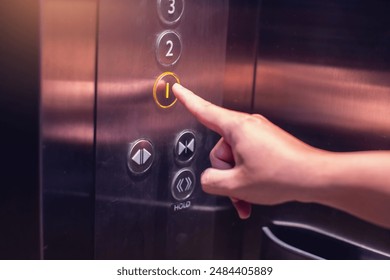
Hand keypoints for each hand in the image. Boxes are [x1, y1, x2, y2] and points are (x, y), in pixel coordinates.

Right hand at [172, 84, 322, 218]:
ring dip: (238, 179)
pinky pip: (247, 159)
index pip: (204, 110)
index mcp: (237, 128)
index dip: (187, 100)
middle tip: (239, 186)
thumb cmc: (284, 174)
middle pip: (219, 150)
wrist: (316, 177)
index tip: (177, 90)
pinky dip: (247, 178)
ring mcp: (258, 134)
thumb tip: (208, 178)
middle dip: (226, 172)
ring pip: (234, 158)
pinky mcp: (267, 143)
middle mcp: (248, 126)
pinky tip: (254, 191)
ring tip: (251, 191)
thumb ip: (211, 181)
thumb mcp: (237, 185)